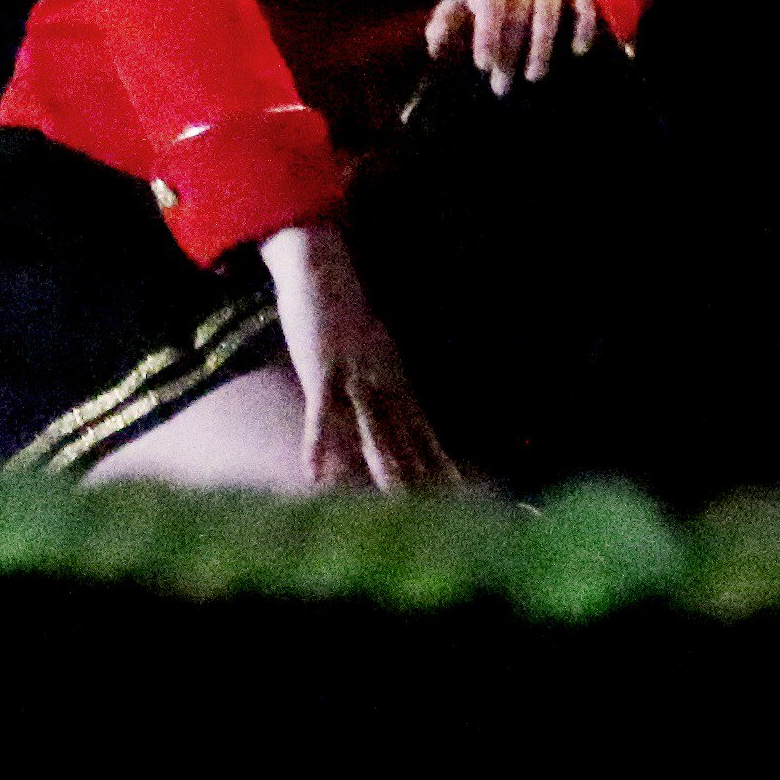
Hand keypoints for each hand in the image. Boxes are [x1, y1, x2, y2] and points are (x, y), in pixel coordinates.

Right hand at [261, 218, 459, 491]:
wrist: (324, 265)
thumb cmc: (343, 303)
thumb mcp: (373, 342)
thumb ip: (384, 372)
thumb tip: (397, 398)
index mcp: (396, 377)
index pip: (424, 431)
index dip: (442, 464)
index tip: (464, 496)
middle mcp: (383, 382)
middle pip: (407, 440)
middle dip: (424, 478)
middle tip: (446, 514)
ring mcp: (354, 378)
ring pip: (373, 432)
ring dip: (384, 469)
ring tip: (396, 505)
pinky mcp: (322, 372)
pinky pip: (322, 416)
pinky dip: (318, 447)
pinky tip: (315, 477)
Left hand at [424, 0, 596, 94]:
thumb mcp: (463, 4)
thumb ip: (445, 23)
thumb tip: (433, 49)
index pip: (489, 5)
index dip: (486, 34)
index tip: (483, 65)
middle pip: (516, 16)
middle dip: (509, 55)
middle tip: (501, 88)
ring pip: (548, 13)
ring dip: (541, 47)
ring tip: (534, 77)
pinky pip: (583, 5)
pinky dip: (582, 26)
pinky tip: (578, 51)